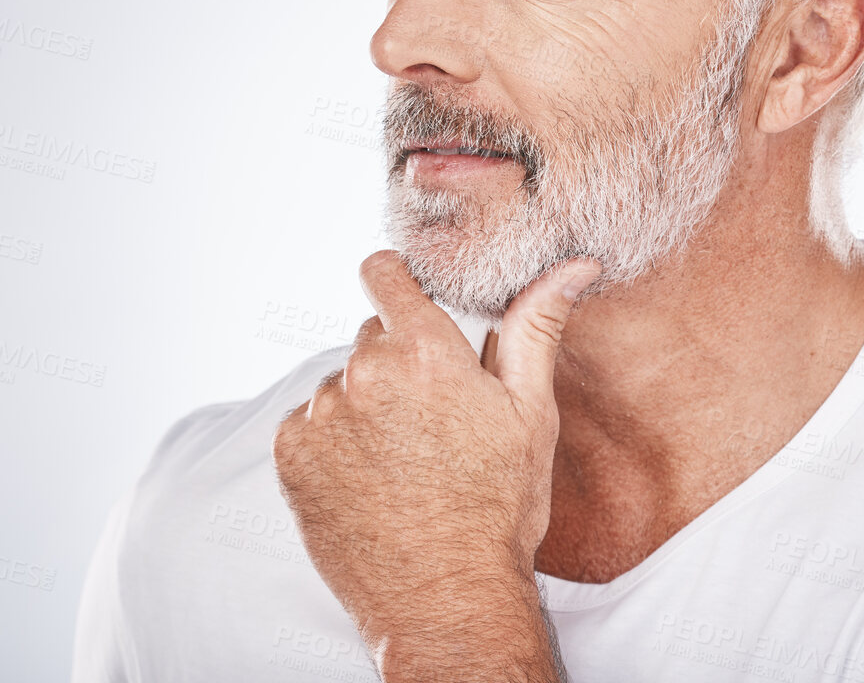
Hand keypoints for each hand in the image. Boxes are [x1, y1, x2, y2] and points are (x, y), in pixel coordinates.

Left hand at [272, 249, 600, 677]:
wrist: (446, 598)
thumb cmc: (498, 508)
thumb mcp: (529, 412)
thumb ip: (536, 326)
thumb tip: (572, 265)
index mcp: (422, 350)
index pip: (384, 273)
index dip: (398, 282)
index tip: (409, 303)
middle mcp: (363, 373)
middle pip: (370, 337)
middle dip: (397, 362)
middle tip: (432, 417)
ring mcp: (321, 415)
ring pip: (340, 384)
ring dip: (363, 405)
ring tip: (402, 459)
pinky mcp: (291, 456)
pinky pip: (309, 425)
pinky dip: (333, 443)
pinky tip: (370, 478)